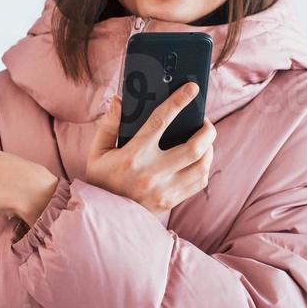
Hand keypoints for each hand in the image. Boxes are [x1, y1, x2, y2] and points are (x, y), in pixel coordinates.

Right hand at [85, 82, 215, 216]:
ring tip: (204, 140)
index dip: (178, 102)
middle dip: (207, 130)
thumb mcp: (97, 153)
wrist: (103, 218)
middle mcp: (152, 172)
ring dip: (209, 149)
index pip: (161, 122)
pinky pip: (199, 182)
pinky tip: (199, 160)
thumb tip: (119, 101)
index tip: (192, 89)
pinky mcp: (171, 201)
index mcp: (133, 155)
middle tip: (204, 121)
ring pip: (202, 166)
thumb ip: (108, 126)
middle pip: (194, 147)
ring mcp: (165, 190)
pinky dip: (204, 167)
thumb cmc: (100, 180)